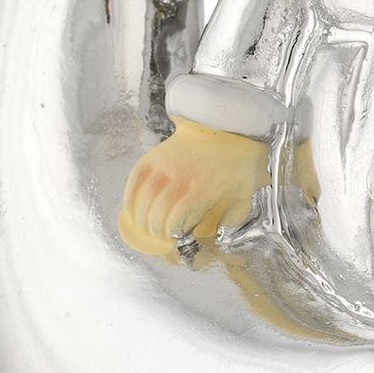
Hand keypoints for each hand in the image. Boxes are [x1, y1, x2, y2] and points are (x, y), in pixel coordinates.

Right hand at [118, 119, 270, 256]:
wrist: (226, 130)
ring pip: (141, 201)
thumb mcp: (243, 198)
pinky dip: (130, 199)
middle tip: (160, 237)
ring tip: (147, 226)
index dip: (171, 238)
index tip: (174, 242)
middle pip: (154, 216)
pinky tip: (134, 209)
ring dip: (141, 219)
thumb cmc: (237, 165)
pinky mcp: (153, 157)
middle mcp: (178, 180)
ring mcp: (163, 167)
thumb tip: (212, 239)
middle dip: (155, 233)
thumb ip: (229, 223)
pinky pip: (133, 183)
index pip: (174, 224)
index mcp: (201, 192)